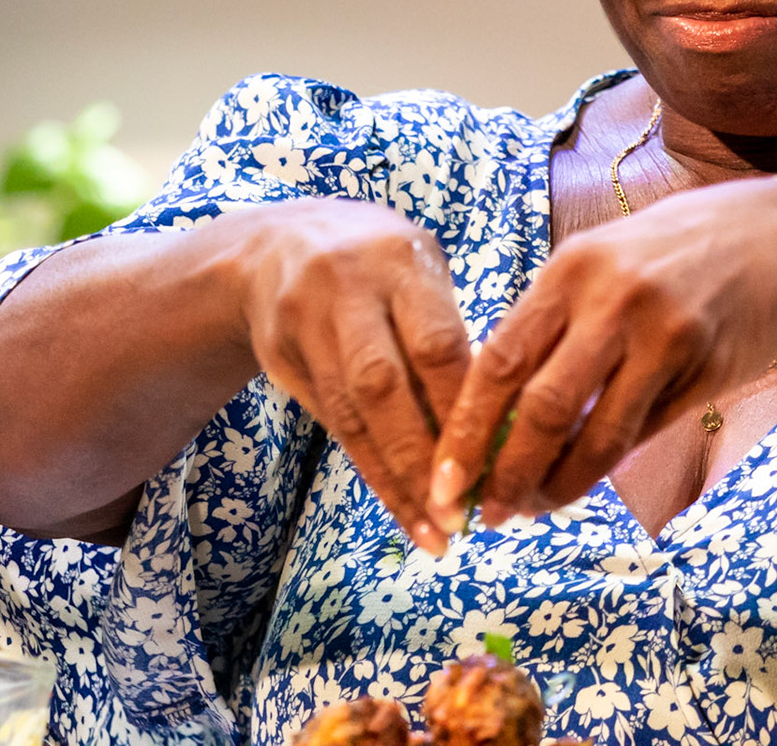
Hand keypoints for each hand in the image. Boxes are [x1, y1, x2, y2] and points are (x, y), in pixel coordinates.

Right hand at [240, 198, 470, 553]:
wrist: (273, 246)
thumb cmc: (378, 264)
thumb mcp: (418, 269)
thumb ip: (448, 330)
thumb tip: (503, 420)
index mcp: (400, 262)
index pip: (435, 343)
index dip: (462, 407)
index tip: (496, 461)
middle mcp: (346, 290)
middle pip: (382, 384)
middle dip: (423, 455)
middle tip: (461, 513)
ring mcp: (305, 324)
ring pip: (351, 414)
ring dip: (397, 479)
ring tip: (436, 530)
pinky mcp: (279, 357)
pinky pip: (332, 427)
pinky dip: (372, 474)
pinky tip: (404, 513)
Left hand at [425, 177, 776, 529]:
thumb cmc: (672, 253)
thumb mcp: (599, 260)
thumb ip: (550, 322)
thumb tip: (490, 406)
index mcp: (570, 269)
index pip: (497, 360)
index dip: (463, 428)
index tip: (444, 478)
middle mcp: (611, 300)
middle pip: (539, 406)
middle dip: (503, 471)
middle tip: (486, 511)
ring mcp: (662, 335)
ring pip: (594, 434)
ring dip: (556, 483)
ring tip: (533, 507)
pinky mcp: (703, 367)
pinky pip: (641, 433)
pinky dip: (604, 465)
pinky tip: (580, 481)